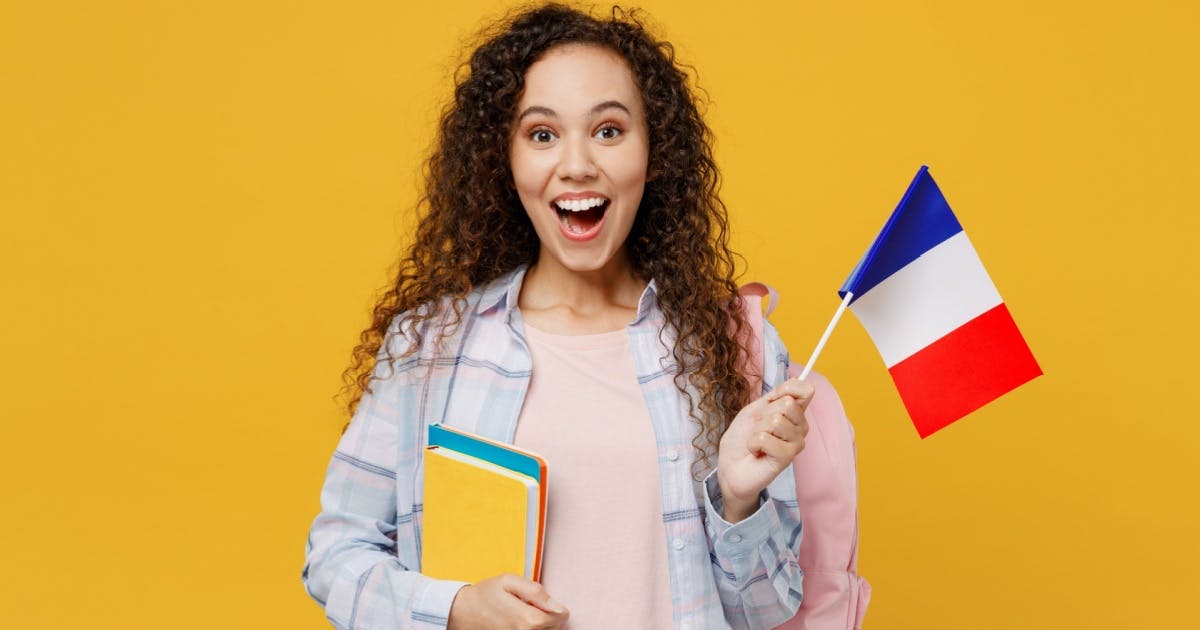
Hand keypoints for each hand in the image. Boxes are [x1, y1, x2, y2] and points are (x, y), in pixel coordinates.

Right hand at [447, 573, 568, 629]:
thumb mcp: (509, 581)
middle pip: (553, 629)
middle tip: (532, 606)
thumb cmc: (486, 594)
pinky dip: (530, 629)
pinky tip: (520, 622)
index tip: (545, 601)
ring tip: (525, 613)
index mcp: (527, 619)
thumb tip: (557, 605)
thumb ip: (536, 591)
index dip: (557, 608)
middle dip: (549, 616)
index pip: (560, 618)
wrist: (462, 612)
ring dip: (540, 625)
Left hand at [716, 378, 812, 521]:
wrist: (730, 466)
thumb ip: (775, 396)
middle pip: (787, 403)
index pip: (805, 390)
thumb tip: (798, 381)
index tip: (771, 400)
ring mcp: (797, 443)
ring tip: (756, 442)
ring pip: (776, 420)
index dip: (786, 389)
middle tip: (757, 428)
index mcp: (794, 413)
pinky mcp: (787, 457)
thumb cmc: (742, 439)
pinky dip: (753, 443)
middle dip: (763, 414)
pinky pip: (766, 438)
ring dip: (757, 430)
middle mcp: (800, 427)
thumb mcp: (754, 410)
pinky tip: (757, 452)